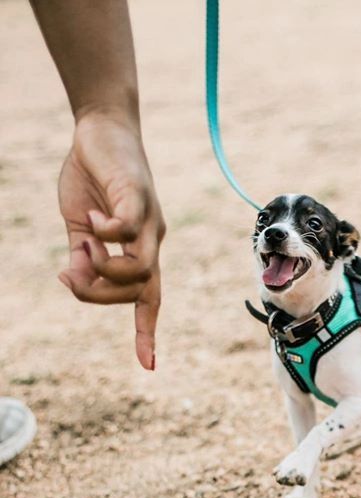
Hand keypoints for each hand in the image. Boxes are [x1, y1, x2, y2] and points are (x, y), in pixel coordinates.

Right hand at [57, 111, 164, 369]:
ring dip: (103, 268)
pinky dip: (106, 235)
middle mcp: (153, 241)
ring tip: (81, 243)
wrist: (102, 132)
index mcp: (141, 251)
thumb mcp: (80, 227)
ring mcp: (150, 221)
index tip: (148, 366)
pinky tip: (91, 221)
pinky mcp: (140, 197)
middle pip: (141, 291)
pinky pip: (128, 230)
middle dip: (101, 295)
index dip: (147, 333)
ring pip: (140, 269)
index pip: (149, 300)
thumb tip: (75, 282)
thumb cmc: (94, 180)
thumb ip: (81, 258)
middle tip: (70, 274)